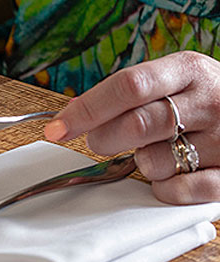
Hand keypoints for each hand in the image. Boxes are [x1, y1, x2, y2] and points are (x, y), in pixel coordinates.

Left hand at [44, 51, 219, 203]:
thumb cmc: (205, 97)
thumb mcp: (173, 79)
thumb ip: (128, 92)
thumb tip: (73, 111)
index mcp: (189, 70)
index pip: (129, 86)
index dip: (87, 110)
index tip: (57, 128)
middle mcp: (210, 101)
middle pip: (136, 124)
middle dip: (103, 139)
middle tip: (99, 141)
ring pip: (154, 161)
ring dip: (140, 163)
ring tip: (154, 151)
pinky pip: (177, 191)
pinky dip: (162, 188)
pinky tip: (171, 174)